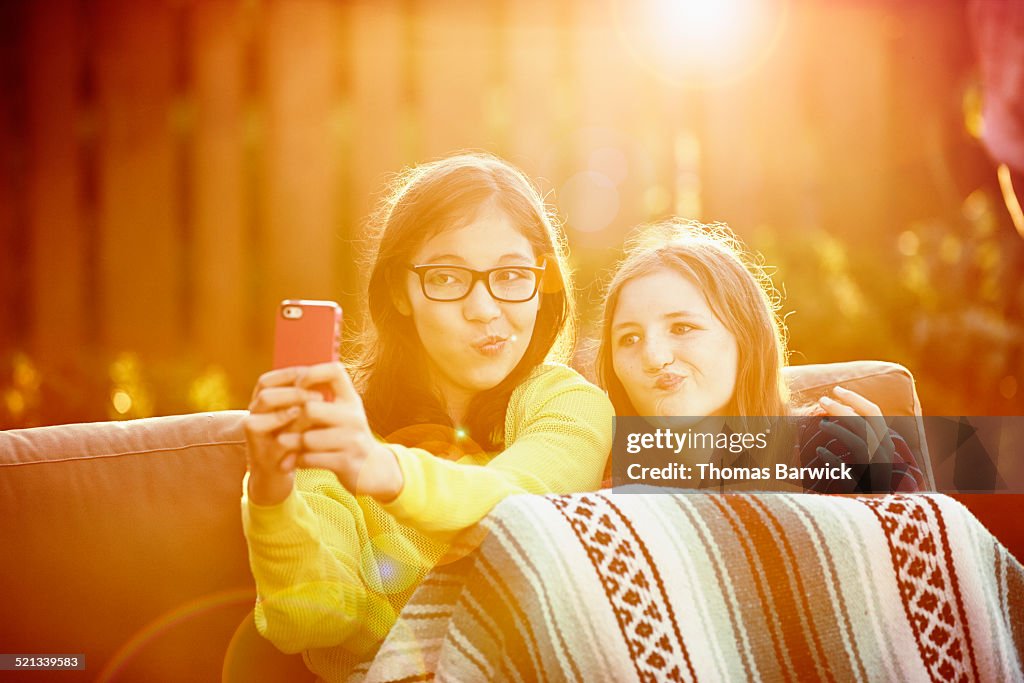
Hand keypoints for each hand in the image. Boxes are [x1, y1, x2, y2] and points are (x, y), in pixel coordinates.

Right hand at [244, 367, 323, 504]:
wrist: (277, 476)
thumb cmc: (292, 440)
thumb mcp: (297, 416)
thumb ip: (304, 397)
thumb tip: (328, 371)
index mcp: (260, 405)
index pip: (266, 381)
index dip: (290, 374)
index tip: (315, 375)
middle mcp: (252, 418)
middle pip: (264, 396)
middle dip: (293, 393)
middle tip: (320, 396)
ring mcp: (255, 439)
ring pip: (261, 419)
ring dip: (290, 414)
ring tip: (313, 411)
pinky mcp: (263, 458)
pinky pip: (277, 445)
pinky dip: (294, 437)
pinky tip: (308, 432)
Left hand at [275, 362, 404, 501]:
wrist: (372, 470)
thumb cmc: (347, 438)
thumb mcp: (343, 413)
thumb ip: (323, 399)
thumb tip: (291, 379)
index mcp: (351, 400)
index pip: (335, 371)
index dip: (312, 373)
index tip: (298, 386)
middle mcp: (354, 417)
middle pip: (310, 409)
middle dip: (292, 420)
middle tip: (283, 426)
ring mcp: (353, 441)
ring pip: (307, 438)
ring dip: (291, 444)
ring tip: (285, 445)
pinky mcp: (346, 463)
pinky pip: (310, 459)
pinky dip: (297, 461)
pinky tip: (296, 460)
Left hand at [816, 386, 894, 491]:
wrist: (878, 509)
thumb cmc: (869, 480)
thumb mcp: (869, 454)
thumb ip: (860, 434)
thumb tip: (839, 410)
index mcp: (887, 443)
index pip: (874, 412)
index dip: (855, 398)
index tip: (836, 390)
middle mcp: (885, 454)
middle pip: (863, 423)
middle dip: (841, 409)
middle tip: (821, 400)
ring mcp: (876, 469)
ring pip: (857, 442)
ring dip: (836, 430)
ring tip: (820, 424)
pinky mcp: (865, 485)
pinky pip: (846, 468)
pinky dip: (831, 458)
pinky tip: (820, 451)